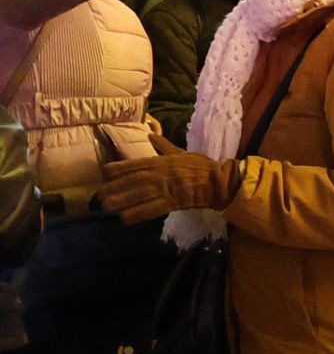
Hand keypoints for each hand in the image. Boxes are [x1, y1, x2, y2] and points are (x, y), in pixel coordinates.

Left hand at [98, 132, 237, 223]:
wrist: (216, 181)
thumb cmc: (199, 166)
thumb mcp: (179, 152)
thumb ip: (163, 145)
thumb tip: (151, 135)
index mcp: (158, 161)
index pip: (131, 165)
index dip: (115, 170)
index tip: (103, 174)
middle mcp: (156, 174)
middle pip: (128, 182)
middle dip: (112, 189)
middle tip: (98, 196)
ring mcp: (162, 188)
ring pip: (135, 196)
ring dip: (119, 202)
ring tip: (107, 208)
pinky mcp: (170, 202)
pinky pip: (149, 209)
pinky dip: (136, 214)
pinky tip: (124, 218)